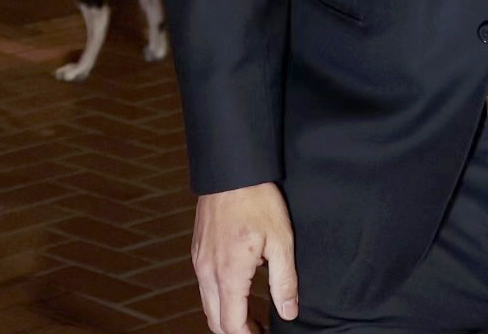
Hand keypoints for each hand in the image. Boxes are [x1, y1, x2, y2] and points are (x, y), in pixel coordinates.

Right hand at [193, 183, 297, 331]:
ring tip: (252, 316)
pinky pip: (204, 286)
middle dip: (236, 330)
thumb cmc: (257, 201)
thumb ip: (284, 281)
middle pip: (215, 320)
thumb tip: (289, 312)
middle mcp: (207, 272)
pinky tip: (238, 290)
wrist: (231, 170)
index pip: (232, 323)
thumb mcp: (281, 241)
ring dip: (227, 315)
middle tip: (259, 329)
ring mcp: (199, 262)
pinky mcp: (198, 251)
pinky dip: (219, 298)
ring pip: (207, 304)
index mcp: (228, 273)